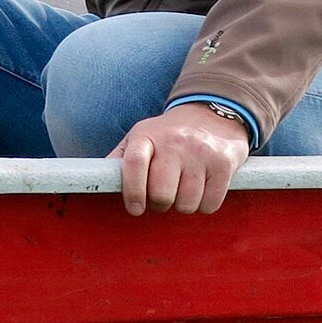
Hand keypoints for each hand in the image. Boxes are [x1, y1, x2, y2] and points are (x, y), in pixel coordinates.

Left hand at [114, 104, 251, 215]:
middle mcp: (175, 142)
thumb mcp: (140, 136)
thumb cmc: (169, 134)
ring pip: (186, 203)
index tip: (135, 209)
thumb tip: (97, 181)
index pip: (134, 163)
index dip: (132, 191)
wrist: (213, 113)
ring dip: (182, 206)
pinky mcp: (224, 163)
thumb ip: (120, 158)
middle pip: (161, 193)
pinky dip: (203, 206)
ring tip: (182, 190)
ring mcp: (201, 152)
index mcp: (147, 135)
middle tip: (161, 198)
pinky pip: (209, 204)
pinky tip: (201, 190)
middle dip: (159, 204)